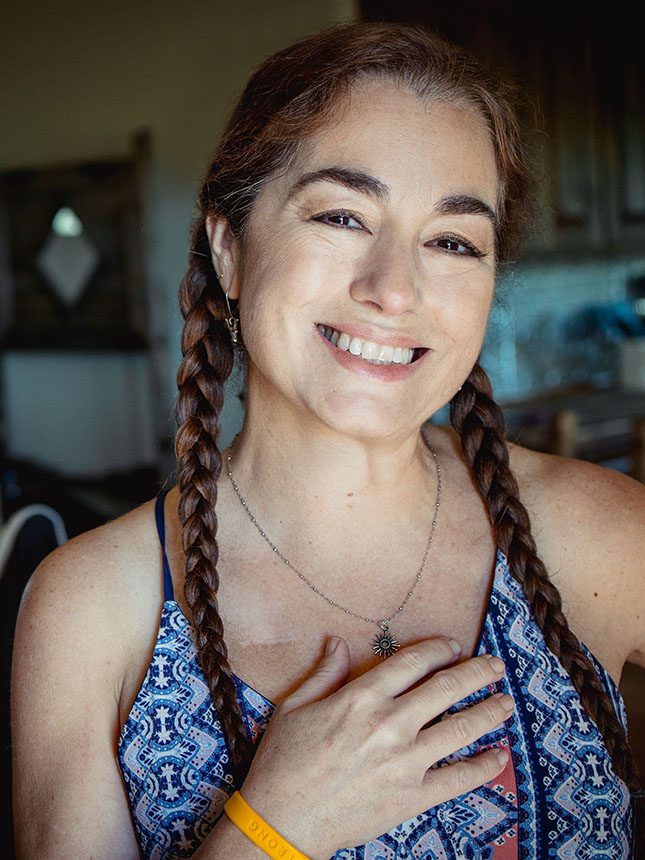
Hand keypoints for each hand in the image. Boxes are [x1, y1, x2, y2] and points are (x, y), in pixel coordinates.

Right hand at [239, 636, 512, 858]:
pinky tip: (499, 756)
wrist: (282, 819)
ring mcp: (405, 761)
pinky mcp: (412, 797)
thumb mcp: (294, 706)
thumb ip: (324, 673)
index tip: (453, 646)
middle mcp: (390, 723)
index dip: (438, 649)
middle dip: (476, 672)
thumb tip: (337, 642)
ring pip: (461, 728)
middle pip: (446, 688)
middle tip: (495, 665)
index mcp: (362, 697)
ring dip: (490, 711)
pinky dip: (484, 767)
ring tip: (507, 702)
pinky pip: (458, 778)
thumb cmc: (283, 761)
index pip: (413, 662)